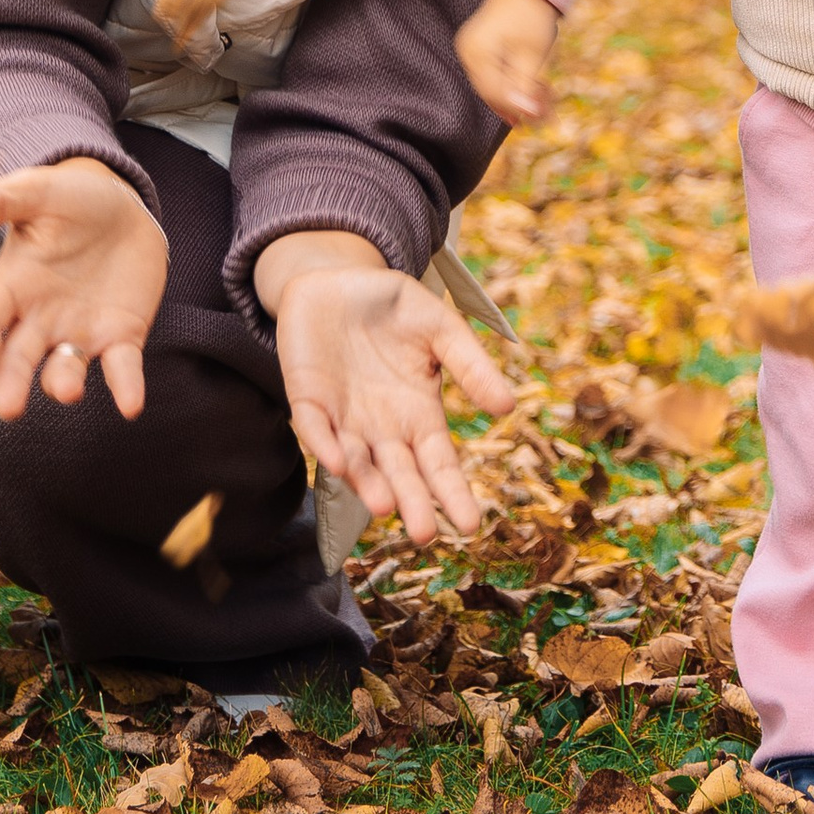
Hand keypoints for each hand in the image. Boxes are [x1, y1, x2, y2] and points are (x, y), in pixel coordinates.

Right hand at [0, 157, 168, 422]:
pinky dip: (126, 387)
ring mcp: (79, 333)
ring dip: (63, 383)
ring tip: (66, 391)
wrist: (121, 206)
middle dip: (11, 383)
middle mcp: (39, 320)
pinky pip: (121, 368)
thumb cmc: (68, 199)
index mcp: (12, 286)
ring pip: (64, 369)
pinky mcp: (120, 337)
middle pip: (17, 359)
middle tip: (9, 408)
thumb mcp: (34, 191)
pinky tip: (131, 405)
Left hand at [257, 232, 516, 543]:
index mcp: (419, 415)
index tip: (470, 524)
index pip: (438, 463)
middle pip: (400, 475)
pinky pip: (315, 429)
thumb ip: (470, 364)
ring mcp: (343, 419)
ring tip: (385, 506)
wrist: (337, 280)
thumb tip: (506, 407)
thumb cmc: (394, 308)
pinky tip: (337, 462)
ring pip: (357, 462)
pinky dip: (325, 446)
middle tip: (424, 533)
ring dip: (367, 484)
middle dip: (411, 503)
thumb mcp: (441, 328)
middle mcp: (382, 429)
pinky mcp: (307, 400)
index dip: (453, 492)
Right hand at [456, 0, 558, 125]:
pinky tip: (534, 90)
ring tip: (546, 104)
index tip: (543, 120)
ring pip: (494, 86)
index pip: (495, 93)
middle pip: (493, 92)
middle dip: (522, 105)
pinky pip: (493, 75)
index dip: (519, 109)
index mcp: (477, 52)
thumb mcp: (533, 54)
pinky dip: (513, 83)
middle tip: (549, 117)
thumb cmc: (530, 15)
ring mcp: (469, 51)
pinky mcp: (477, 50)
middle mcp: (467, 52)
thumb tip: (528, 116)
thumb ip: (526, 88)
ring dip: (520, 96)